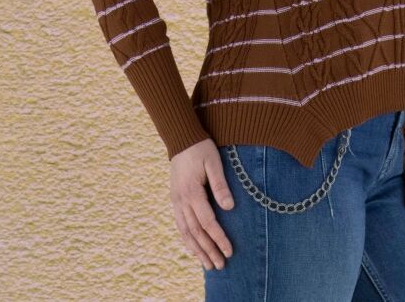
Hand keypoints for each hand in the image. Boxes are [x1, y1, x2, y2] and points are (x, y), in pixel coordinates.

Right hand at [170, 138, 234, 271]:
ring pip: (185, 232)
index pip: (207, 222)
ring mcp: (176, 201)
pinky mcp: (175, 200)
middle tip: (220, 265)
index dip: (219, 238)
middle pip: (196, 232)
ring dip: (197, 250)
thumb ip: (220, 185)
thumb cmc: (201, 148)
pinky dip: (187, 240)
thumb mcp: (213, 162)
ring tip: (208, 264)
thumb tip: (229, 207)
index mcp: (192, 192)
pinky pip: (180, 225)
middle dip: (208, 250)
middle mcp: (181, 200)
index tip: (229, 251)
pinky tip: (193, 249)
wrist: (181, 138)